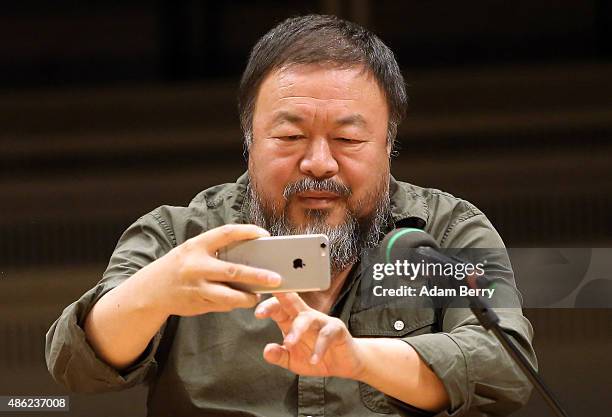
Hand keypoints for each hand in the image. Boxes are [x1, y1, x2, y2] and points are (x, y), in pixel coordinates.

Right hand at [148, 224, 281, 315]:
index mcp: (196, 246)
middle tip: (276, 279)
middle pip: (233, 271)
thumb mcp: (193, 251)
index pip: (226, 233)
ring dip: (247, 297)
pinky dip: (233, 303)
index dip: (247, 232)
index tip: (264, 234)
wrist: (151, 290)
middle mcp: (196, 267)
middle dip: (257, 276)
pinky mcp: (198, 304)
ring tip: (257, 295)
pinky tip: (238, 300)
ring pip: (229, 296)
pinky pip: (222, 305)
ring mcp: (197, 288)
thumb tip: (249, 255)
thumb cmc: (180, 266)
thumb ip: (215, 251)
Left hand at [254, 292, 365, 378]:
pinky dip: (319, 348)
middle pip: (293, 302)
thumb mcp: (293, 360)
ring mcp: (322, 321)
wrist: (344, 364)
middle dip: (281, 299)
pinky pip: (326, 334)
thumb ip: (280, 356)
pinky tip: (314, 360)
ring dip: (297, 329)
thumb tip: (266, 351)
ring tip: (289, 343)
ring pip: (308, 317)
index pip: (279, 308)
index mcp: (293, 320)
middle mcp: (306, 316)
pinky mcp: (336, 329)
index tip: (257, 313)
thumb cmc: (316, 357)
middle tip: (267, 306)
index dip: (268, 307)